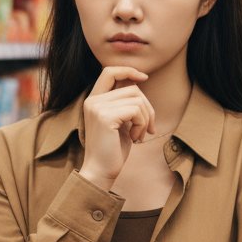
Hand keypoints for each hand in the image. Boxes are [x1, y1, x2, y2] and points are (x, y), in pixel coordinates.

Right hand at [80, 66, 155, 189]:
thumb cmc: (113, 149)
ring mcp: (97, 107)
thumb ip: (125, 102)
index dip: (128, 70)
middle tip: (148, 128)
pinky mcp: (105, 116)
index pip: (110, 71)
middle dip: (147, 107)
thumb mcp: (120, 121)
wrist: (101, 171)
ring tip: (139, 135)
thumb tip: (139, 81)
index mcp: (94, 99)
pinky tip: (135, 138)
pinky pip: (136, 110)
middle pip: (132, 88)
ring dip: (146, 119)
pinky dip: (142, 124)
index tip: (144, 77)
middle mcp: (93, 100)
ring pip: (137, 99)